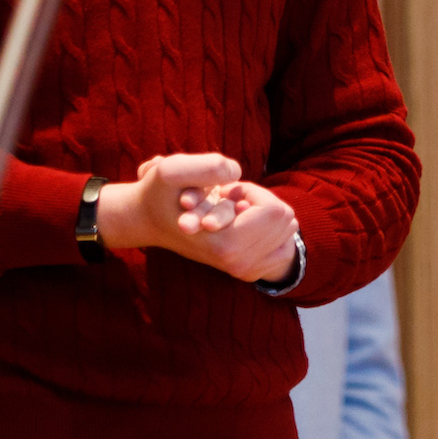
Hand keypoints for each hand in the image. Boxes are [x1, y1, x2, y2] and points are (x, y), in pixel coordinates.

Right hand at [98, 154, 298, 284]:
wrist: (150, 221)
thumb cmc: (160, 193)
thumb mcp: (172, 169)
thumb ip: (208, 167)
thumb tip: (237, 173)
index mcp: (225, 245)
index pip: (274, 211)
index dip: (253, 192)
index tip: (226, 192)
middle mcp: (238, 264)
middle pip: (285, 219)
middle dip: (260, 202)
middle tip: (229, 202)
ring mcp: (245, 270)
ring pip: (288, 228)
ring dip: (264, 213)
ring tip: (234, 212)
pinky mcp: (249, 271)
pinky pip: (284, 243)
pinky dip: (269, 228)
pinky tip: (243, 224)